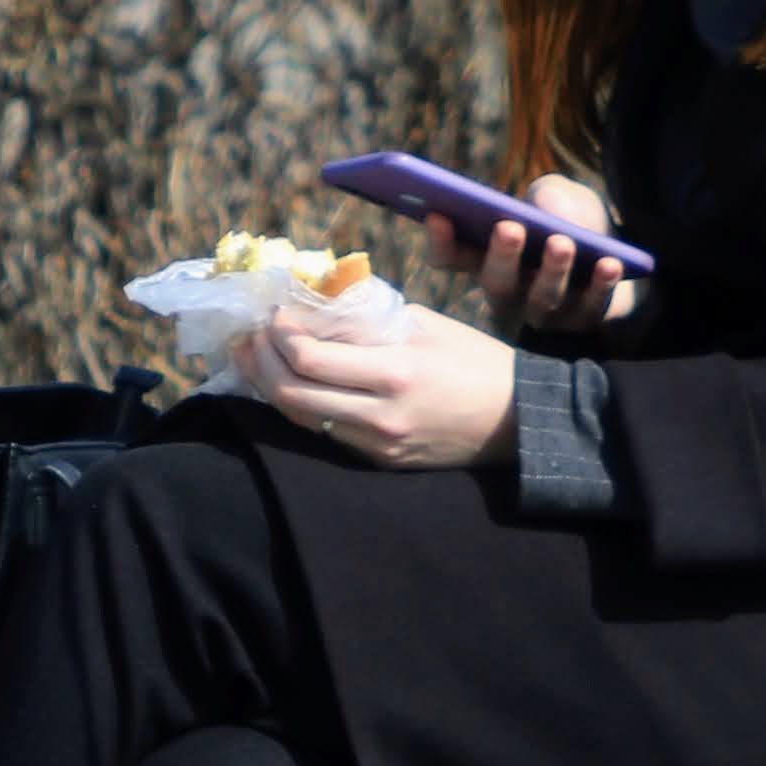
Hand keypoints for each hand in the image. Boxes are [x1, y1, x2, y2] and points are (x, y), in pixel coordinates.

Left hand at [236, 296, 520, 471]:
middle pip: (291, 393)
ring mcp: (377, 444)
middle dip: (260, 360)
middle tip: (247, 333)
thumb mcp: (426, 324)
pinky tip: (286, 382)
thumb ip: (369, 318)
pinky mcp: (378, 460)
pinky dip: (297, 404)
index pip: (309, 359)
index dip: (279, 334)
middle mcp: (379, 416)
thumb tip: (316, 305)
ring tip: (253, 356)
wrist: (518, 422)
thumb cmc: (476, 361)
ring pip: (300, 417)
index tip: (273, 312)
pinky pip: (323, 431)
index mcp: (395, 373)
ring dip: (268, 385)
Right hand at [418, 174, 645, 338]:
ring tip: (561, 242)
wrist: (621, 252)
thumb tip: (547, 212)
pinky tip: (609, 263)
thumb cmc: (573, 219)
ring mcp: (545, 315)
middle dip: (502, 256)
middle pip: (496, 284)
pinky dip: (599, 286)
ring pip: (541, 301)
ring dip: (551, 271)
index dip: (440, 242)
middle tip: (509, 228)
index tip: (438, 215)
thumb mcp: (559, 194)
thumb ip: (549, 194)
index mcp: (486, 258)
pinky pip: (590, 310)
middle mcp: (509, 294)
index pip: (449, 259)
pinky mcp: (584, 323)